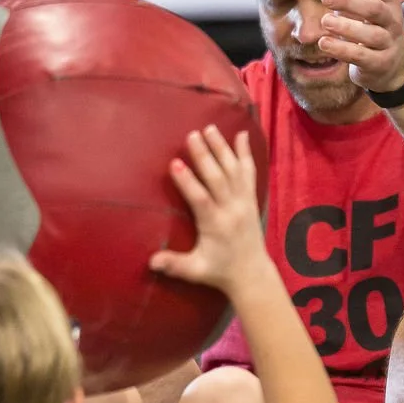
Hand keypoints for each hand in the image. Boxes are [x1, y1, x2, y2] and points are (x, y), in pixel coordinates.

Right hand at [149, 127, 267, 294]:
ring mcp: (244, 202)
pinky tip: (242, 135)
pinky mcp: (251, 199)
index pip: (201, 199)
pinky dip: (246, 153)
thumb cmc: (219, 271)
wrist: (251, 273)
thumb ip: (174, 265)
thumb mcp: (195, 270)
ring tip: (210, 128)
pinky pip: (249, 173)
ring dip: (222, 148)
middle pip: (218, 178)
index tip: (175, 163)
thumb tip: (152, 262)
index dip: (188, 181)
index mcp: (215, 225)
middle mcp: (231, 210)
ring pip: (233, 171)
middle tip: (192, 135)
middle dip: (205, 156)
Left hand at [317, 0, 403, 95]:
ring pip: (371, 34)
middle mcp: (393, 20)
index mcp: (389, 0)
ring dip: (346, 27)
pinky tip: (324, 43)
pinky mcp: (380, 64)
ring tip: (325, 21)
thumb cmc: (367, 26)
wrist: (389, 65)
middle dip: (349, 1)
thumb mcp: (355, 6)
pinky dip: (342, 49)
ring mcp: (389, 44)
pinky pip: (362, 57)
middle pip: (375, 8)